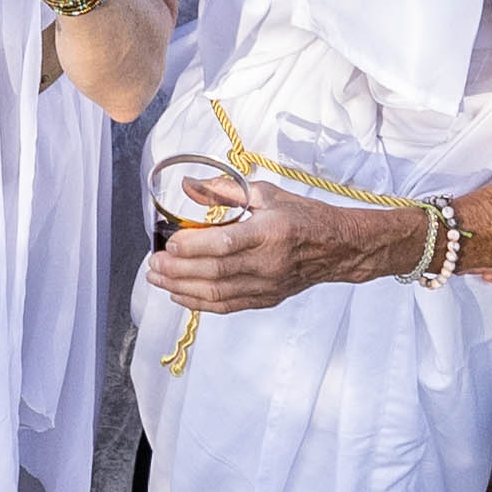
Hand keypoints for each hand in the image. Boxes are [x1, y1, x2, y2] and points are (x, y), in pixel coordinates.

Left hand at [140, 170, 411, 317]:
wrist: (338, 248)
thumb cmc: (302, 216)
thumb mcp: (267, 194)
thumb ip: (226, 190)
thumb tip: (188, 186)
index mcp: (270, 232)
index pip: (225, 244)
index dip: (193, 247)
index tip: (169, 244)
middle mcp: (268, 263)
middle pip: (215, 272)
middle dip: (178, 270)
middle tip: (153, 264)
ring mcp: (267, 285)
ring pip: (218, 293)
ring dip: (182, 288)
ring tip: (157, 279)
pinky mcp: (266, 299)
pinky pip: (227, 305)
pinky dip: (199, 303)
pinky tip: (179, 295)